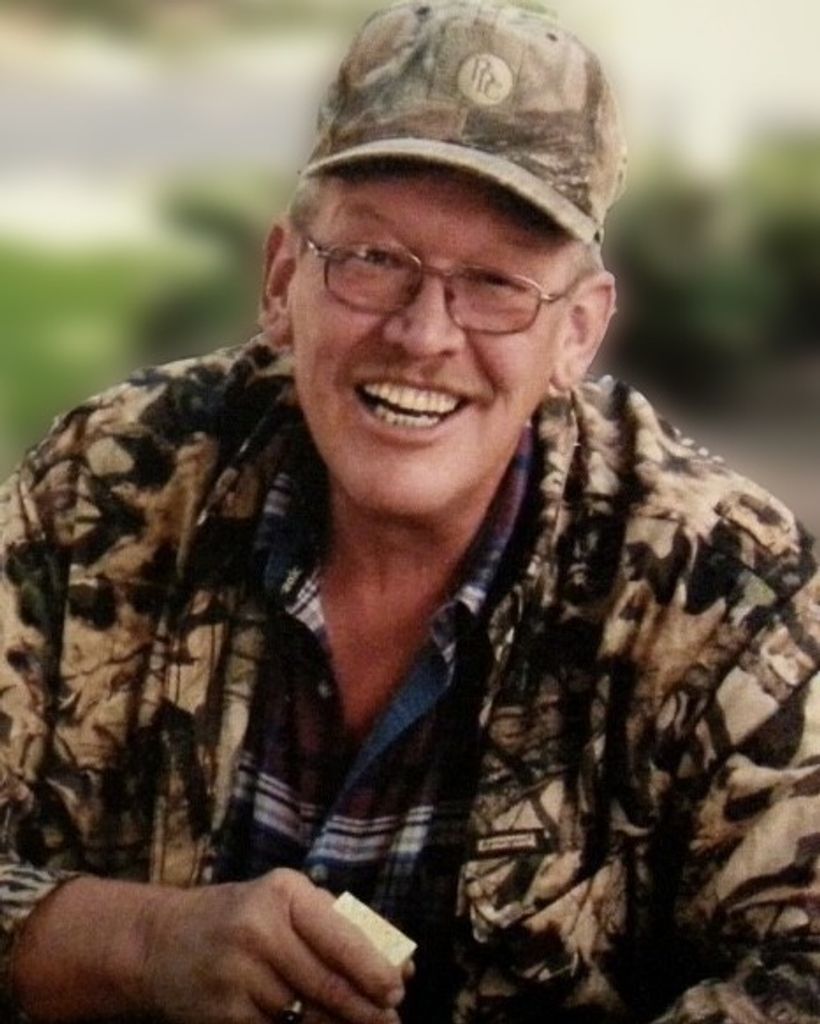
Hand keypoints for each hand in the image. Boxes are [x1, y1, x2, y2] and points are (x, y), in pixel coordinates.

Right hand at [140, 868, 407, 1023]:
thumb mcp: (283, 902)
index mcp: (282, 894)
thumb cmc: (241, 917)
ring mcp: (237, 975)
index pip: (338, 936)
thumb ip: (337, 925)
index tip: (397, 988)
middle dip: (365, 1010)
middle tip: (391, 1021)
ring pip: (304, 1016)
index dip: (372, 968)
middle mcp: (258, 931)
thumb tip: (400, 963)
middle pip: (326, 984)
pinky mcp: (223, 1015)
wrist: (160, 943)